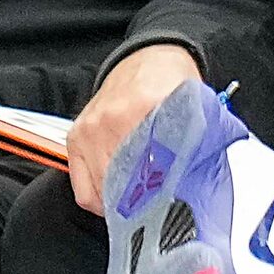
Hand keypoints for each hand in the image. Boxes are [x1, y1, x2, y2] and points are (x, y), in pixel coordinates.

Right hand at [66, 44, 202, 214]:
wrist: (147, 58)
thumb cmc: (172, 84)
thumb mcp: (195, 107)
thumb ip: (197, 139)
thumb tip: (198, 178)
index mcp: (144, 109)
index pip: (151, 167)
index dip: (163, 193)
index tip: (175, 207)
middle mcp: (110, 120)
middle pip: (122, 182)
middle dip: (142, 204)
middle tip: (161, 214)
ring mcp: (89, 130)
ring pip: (100, 188)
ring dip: (121, 204)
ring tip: (142, 210)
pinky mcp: (75, 138)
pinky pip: (81, 184)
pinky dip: (99, 199)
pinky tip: (118, 201)